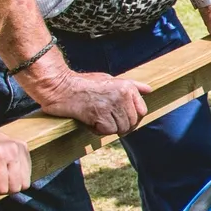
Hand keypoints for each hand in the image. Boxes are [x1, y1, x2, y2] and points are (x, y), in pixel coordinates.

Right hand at [22, 68, 149, 135]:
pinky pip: (108, 131)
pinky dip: (99, 131)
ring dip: (110, 129)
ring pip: (121, 128)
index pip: (142, 111)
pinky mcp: (100, 115)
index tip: (122, 119)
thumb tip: (149, 90)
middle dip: (122, 126)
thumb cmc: (84, 83)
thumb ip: (131, 86)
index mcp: (127, 87)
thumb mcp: (110, 79)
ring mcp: (112, 106)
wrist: (61, 88)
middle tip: (108, 122)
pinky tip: (91, 123)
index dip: (133, 118)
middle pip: (132, 122)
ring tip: (98, 120)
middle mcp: (122, 95)